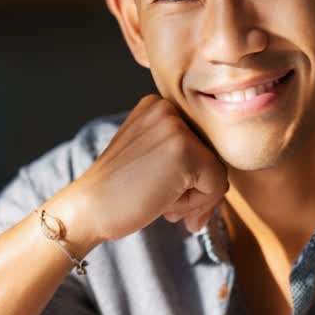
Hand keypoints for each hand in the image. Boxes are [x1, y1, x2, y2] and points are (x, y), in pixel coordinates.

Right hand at [58, 95, 227, 244]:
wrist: (88, 209)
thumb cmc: (119, 192)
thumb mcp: (151, 159)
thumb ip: (184, 155)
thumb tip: (225, 179)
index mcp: (157, 105)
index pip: (200, 142)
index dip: (191, 176)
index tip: (168, 197)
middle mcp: (167, 107)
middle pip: (213, 154)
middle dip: (198, 190)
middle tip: (170, 209)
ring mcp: (176, 127)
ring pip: (218, 171)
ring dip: (197, 199)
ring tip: (163, 204)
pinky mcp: (186, 151)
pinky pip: (218, 185)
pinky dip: (198, 205)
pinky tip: (165, 205)